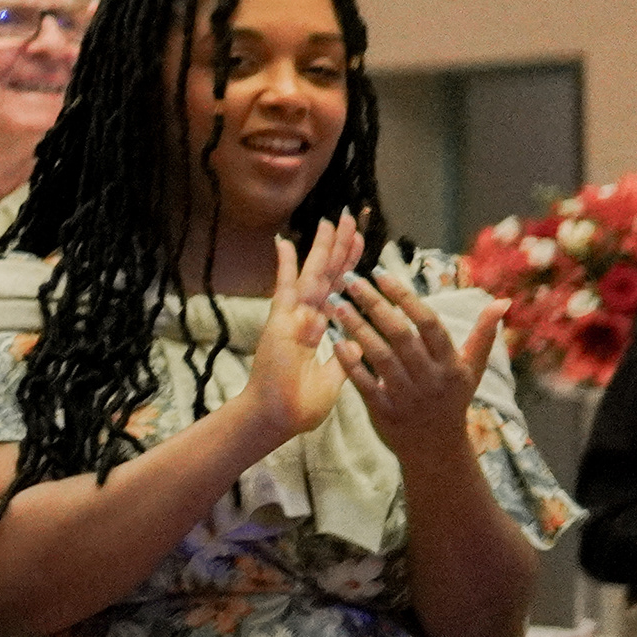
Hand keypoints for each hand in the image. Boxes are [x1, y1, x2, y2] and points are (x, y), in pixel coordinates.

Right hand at [234, 216, 357, 448]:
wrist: (276, 419)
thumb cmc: (300, 405)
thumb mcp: (333, 378)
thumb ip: (344, 356)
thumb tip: (358, 339)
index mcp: (317, 327)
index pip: (338, 289)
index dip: (350, 265)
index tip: (360, 243)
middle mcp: (304, 316)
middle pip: (326, 273)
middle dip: (339, 246)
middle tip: (348, 218)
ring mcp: (291, 316)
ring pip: (311, 274)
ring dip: (322, 248)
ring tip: (330, 220)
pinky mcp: (280, 322)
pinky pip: (284, 289)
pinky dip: (283, 265)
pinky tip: (283, 242)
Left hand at [334, 255, 500, 465]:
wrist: (438, 451)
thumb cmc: (452, 401)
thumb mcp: (472, 370)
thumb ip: (483, 335)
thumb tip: (502, 301)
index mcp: (452, 365)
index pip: (429, 323)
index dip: (405, 297)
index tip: (381, 272)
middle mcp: (432, 379)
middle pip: (401, 335)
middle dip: (375, 304)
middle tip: (350, 279)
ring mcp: (408, 397)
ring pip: (380, 356)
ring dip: (357, 327)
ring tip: (335, 304)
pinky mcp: (385, 412)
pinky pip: (364, 384)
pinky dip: (350, 362)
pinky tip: (334, 340)